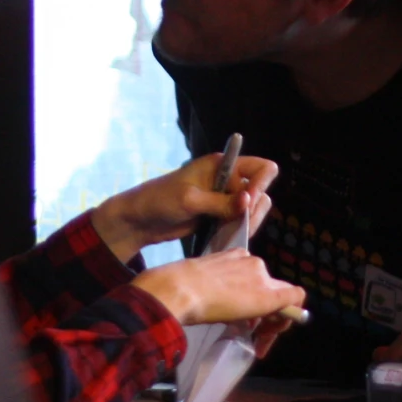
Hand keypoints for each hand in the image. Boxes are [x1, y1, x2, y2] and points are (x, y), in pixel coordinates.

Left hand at [91, 153, 281, 260]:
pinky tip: (230, 237)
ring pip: (253, 208)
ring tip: (234, 231)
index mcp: (221, 165)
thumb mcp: (189, 200)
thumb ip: (220, 202)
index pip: (259, 168)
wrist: (140, 220)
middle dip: (256, 207)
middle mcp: (226, 179)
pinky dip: (240, 229)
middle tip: (241, 223)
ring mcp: (224, 198)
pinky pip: (240, 221)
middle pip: (261, 189)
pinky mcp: (219, 215)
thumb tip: (248, 201)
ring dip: (250, 220)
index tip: (247, 203)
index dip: (260, 184)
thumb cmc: (160, 200)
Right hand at [133, 249, 305, 329]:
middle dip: (267, 315)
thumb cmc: (180, 287)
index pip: (257, 279)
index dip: (255, 301)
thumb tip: (227, 306)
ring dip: (272, 322)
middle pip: (272, 290)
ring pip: (281, 298)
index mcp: (236, 257)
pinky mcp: (269, 295)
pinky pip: (294, 298)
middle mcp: (254, 263)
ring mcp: (262, 278)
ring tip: (258, 342)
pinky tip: (272, 335)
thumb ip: (220, 290)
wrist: (180, 289)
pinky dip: (290, 316)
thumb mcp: (202, 282)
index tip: (247, 319)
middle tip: (255, 337)